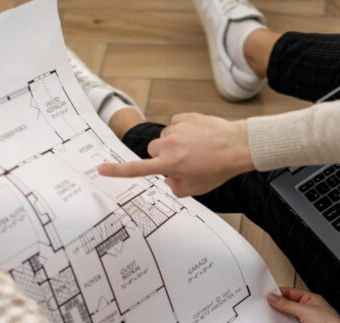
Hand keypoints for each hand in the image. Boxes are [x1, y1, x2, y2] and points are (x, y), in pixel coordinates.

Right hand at [98, 113, 253, 196]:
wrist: (238, 145)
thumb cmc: (219, 168)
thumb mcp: (196, 188)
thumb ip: (175, 187)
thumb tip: (167, 179)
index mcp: (169, 165)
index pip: (137, 169)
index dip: (117, 171)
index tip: (101, 170)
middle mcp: (169, 145)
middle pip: (152, 151)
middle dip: (162, 157)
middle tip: (182, 163)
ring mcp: (176, 129)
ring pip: (165, 138)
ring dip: (174, 144)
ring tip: (196, 150)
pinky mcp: (185, 117)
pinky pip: (176, 125)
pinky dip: (184, 131)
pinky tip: (199, 137)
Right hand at [267, 287, 339, 322]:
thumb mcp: (305, 310)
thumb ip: (287, 305)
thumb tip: (273, 297)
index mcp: (310, 299)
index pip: (291, 293)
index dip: (279, 293)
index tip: (266, 295)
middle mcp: (306, 310)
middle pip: (287, 306)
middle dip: (277, 307)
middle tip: (264, 306)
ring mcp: (303, 322)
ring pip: (287, 318)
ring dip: (279, 319)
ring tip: (267, 317)